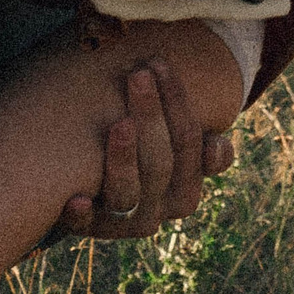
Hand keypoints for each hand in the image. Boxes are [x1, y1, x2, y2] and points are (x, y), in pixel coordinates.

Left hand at [56, 61, 225, 239]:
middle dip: (151, 114)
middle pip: (160, 163)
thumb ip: (193, 142)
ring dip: (125, 160)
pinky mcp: (88, 229)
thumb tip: (216, 147)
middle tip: (137, 74)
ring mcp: (122, 223)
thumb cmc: (137, 154)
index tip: (159, 64)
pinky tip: (76, 197)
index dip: (177, 102)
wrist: (90, 192)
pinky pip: (86, 227)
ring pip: (129, 194)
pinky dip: (84, 215)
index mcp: (185, 191)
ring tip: (119, 124)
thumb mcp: (168, 146)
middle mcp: (158, 210)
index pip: (190, 143)